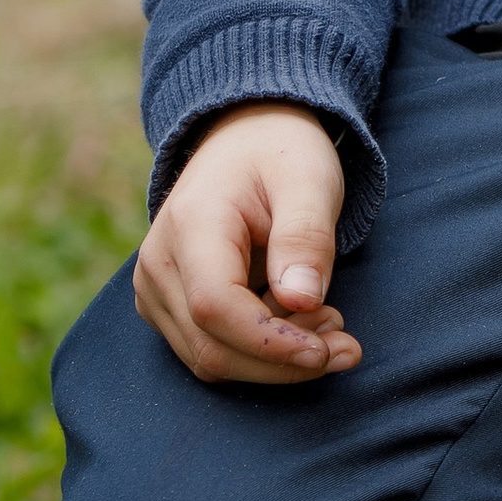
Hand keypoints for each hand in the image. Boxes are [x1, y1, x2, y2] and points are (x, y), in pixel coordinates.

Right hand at [132, 105, 362, 386]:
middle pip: (212, 346)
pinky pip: (208, 348)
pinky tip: (298, 323)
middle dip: (283, 361)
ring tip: (330, 326)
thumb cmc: (280, 154)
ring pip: (209, 358)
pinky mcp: (166, 306)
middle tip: (346, 346)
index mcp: (190, 224)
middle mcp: (158, 263)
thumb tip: (301, 301)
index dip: (271, 343)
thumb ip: (305, 237)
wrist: (245, 138)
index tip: (327, 351)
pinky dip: (258, 353)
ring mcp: (155, 288)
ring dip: (274, 362)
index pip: (216, 307)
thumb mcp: (309, 179)